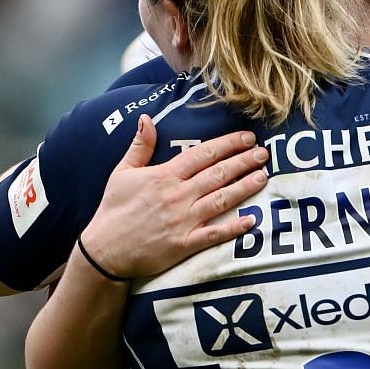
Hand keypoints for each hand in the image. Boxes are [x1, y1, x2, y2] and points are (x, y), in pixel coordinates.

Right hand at [79, 118, 267, 279]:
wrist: (105, 250)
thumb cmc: (113, 211)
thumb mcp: (122, 173)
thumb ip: (139, 146)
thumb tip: (146, 119)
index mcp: (164, 176)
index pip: (203, 154)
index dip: (228, 144)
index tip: (247, 138)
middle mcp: (178, 195)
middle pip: (218, 174)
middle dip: (244, 161)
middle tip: (264, 154)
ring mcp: (183, 221)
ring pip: (221, 200)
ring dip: (245, 187)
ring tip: (263, 177)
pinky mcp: (184, 244)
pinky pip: (214, 234)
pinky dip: (234, 228)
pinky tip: (252, 220)